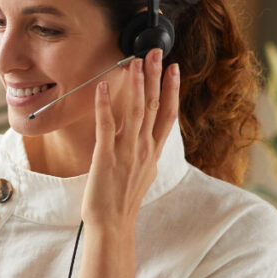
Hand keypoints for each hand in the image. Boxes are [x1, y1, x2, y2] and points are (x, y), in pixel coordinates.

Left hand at [82, 48, 179, 229]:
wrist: (113, 225)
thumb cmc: (122, 200)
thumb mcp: (142, 172)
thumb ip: (145, 151)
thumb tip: (146, 137)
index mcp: (153, 151)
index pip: (167, 114)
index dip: (171, 89)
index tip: (174, 68)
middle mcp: (144, 148)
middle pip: (153, 105)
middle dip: (155, 77)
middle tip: (156, 52)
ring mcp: (127, 152)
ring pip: (135, 111)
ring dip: (135, 84)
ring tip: (135, 62)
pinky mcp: (106, 157)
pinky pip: (106, 126)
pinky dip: (105, 105)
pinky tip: (102, 87)